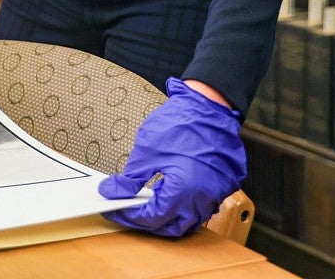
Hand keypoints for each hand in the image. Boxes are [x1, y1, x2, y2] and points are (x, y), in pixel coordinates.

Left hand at [97, 77, 246, 236]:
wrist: (209, 107)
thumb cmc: (181, 124)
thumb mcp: (146, 152)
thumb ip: (130, 179)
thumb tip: (112, 191)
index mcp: (183, 192)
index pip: (152, 218)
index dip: (130, 215)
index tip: (114, 208)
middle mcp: (202, 200)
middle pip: (171, 227)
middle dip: (147, 222)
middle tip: (127, 209)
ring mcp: (215, 195)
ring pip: (187, 221)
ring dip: (165, 218)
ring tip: (145, 202)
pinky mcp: (221, 188)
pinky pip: (200, 209)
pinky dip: (182, 209)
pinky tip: (167, 195)